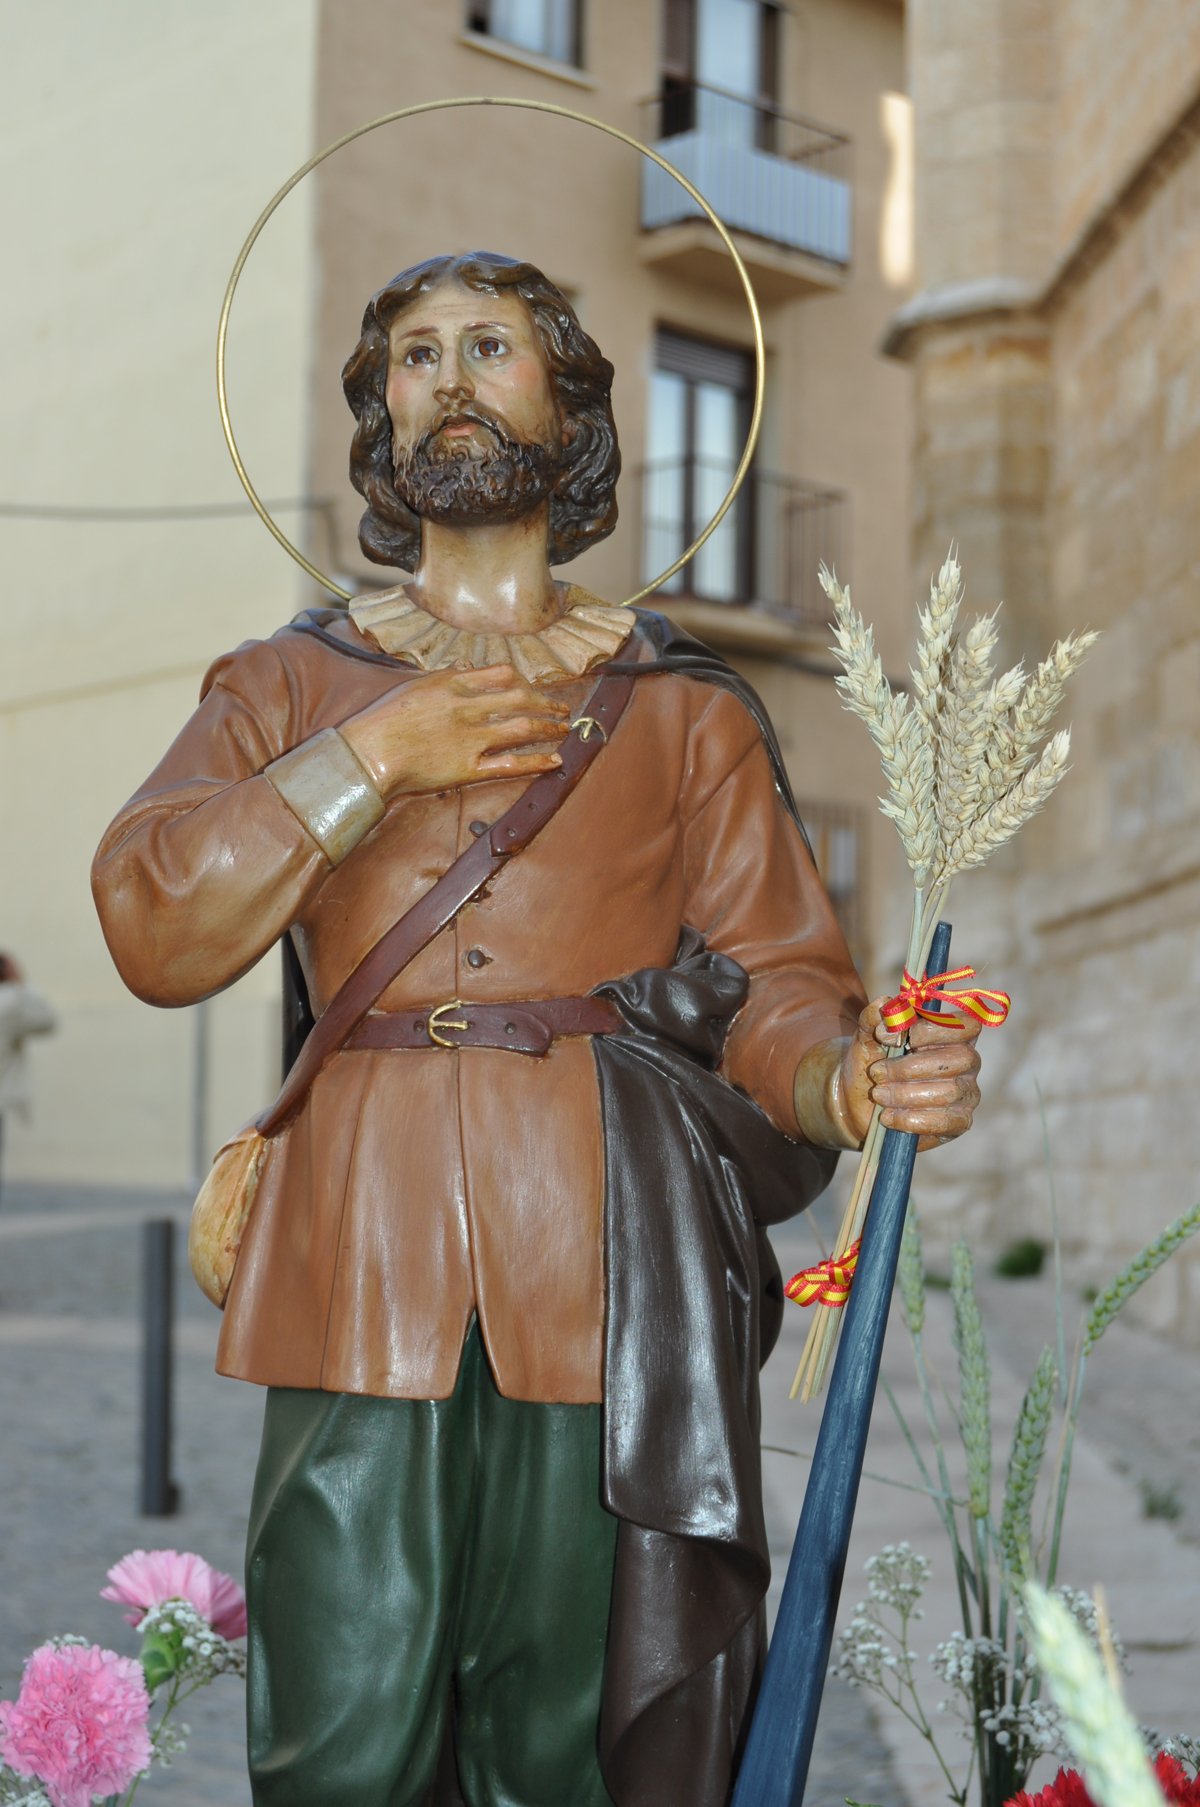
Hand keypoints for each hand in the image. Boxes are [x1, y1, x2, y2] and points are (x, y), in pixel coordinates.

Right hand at [339, 663, 570, 799]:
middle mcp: (468, 708)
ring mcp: (471, 739)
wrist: (368, 753)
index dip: (525, 681)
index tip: (533, 688)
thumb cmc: (382, 719)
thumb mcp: (415, 685)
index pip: (503, 674)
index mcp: (453, 684)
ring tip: (563, 730)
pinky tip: (556, 760)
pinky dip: (537, 762)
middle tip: (562, 709)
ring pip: (522, 729)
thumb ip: (447, 678)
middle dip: (546, 703)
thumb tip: (470, 673)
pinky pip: (511, 765)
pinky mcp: (468, 769)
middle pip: (521, 699)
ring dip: (549, 728)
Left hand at [839, 998, 981, 1151]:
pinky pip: (946, 1122)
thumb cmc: (873, 1062)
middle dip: (912, 1067)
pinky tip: (889, 1117)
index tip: (905, 1038)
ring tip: (878, 1095)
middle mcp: (966, 1061)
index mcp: (951, 1034)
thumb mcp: (867, 1036)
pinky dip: (914, 1120)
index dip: (938, 1029)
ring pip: (949, 1091)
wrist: (859, 1101)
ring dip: (906, 1094)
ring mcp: (966, 1093)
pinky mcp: (958, 1122)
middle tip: (877, 1072)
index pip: (967, 1025)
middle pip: (959, 1059)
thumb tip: (884, 1003)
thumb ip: (873, 1017)